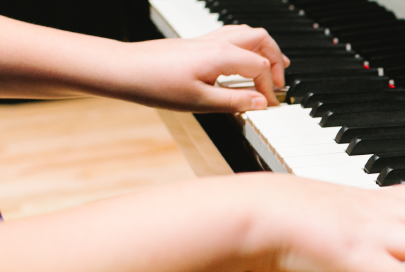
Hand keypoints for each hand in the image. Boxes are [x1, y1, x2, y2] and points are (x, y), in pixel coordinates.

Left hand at [115, 25, 288, 111]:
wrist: (125, 69)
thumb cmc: (156, 84)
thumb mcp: (199, 101)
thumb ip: (234, 101)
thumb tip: (261, 103)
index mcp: (222, 56)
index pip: (260, 68)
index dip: (269, 88)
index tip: (269, 106)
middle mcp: (218, 42)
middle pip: (262, 40)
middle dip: (277, 60)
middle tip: (280, 83)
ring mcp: (208, 40)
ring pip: (249, 33)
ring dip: (265, 49)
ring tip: (273, 67)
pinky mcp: (198, 42)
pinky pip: (233, 35)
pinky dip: (248, 46)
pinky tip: (244, 59)